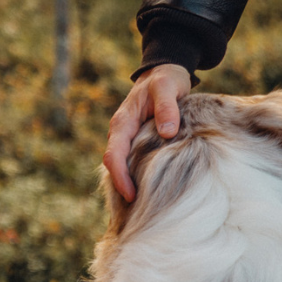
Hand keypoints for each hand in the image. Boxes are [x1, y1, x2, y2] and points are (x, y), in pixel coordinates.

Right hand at [103, 63, 191, 201]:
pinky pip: (133, 161)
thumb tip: (168, 132)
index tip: (131, 195)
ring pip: (123, 165)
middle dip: (122, 188)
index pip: (114, 155)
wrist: (166, 71)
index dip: (120, 177)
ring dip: (129, 183)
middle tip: (138, 210)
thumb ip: (167, 107)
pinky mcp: (139, 141)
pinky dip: (137, 175)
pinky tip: (150, 189)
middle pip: (115, 165)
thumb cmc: (166, 79)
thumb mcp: (168, 87)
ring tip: (143, 206)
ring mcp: (129, 137)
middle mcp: (122, 132)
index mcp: (123, 122)